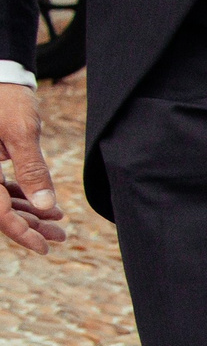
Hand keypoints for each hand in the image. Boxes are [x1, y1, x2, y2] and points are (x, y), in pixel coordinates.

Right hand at [0, 86, 65, 257]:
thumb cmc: (5, 98)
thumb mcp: (21, 132)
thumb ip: (31, 169)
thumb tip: (44, 205)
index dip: (20, 233)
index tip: (45, 247)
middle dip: (29, 226)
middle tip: (61, 236)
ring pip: (0, 200)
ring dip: (28, 213)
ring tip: (58, 223)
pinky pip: (0, 187)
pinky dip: (22, 197)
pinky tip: (47, 205)